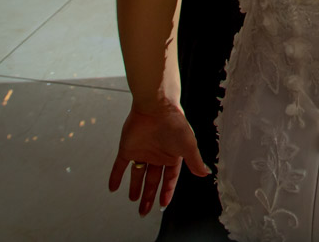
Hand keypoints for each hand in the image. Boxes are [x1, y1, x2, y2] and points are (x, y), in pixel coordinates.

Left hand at [108, 101, 207, 215]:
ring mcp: (142, 152)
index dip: (166, 191)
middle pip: (152, 180)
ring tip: (133, 200)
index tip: (163, 204)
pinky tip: (112, 187)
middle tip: (144, 211)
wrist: (156, 107)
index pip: (169, 178)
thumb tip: (206, 174)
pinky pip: (120, 166)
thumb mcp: (188, 146)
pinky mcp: (128, 148)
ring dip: (135, 188)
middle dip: (149, 196)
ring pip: (137, 174)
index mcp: (172, 156)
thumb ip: (195, 161)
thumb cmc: (175, 124)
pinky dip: (115, 176)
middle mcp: (157, 155)